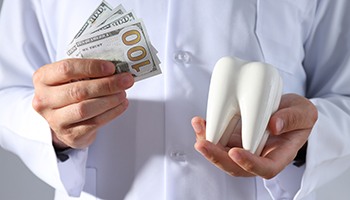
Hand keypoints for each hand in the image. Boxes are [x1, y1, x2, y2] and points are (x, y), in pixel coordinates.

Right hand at [32, 59, 133, 148]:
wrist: (64, 121)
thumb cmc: (70, 93)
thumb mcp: (71, 78)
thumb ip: (88, 71)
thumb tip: (117, 69)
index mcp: (42, 79)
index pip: (66, 69)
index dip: (91, 67)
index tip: (111, 67)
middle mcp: (44, 100)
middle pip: (78, 91)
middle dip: (107, 84)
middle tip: (126, 80)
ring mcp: (55, 120)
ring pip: (85, 109)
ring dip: (110, 99)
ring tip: (123, 93)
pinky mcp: (70, 135)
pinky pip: (95, 122)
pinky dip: (112, 112)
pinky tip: (122, 104)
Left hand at [192, 93, 317, 178]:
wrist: (287, 109)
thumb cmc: (298, 115)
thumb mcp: (304, 113)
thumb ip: (292, 119)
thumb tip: (273, 125)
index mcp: (279, 155)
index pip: (265, 168)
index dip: (250, 164)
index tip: (236, 152)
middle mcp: (259, 156)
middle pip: (236, 167)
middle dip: (217, 157)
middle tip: (203, 143)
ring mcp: (244, 149)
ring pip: (223, 155)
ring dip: (207, 144)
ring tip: (198, 127)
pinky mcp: (234, 138)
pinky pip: (218, 141)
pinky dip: (207, 133)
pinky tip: (200, 122)